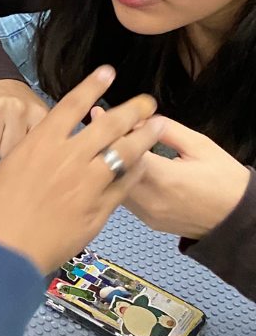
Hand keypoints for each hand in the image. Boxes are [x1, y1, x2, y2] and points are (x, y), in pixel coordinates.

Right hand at [0, 66, 165, 274]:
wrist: (3, 253)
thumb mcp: (2, 172)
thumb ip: (26, 157)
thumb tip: (39, 151)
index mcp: (39, 144)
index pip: (71, 106)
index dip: (92, 86)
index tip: (107, 72)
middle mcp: (68, 158)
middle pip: (108, 125)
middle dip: (132, 109)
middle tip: (147, 101)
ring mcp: (87, 184)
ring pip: (125, 153)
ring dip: (143, 136)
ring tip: (156, 126)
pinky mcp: (99, 210)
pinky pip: (125, 185)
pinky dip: (136, 171)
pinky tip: (143, 164)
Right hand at [0, 79, 49, 157]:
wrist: (2, 82)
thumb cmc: (20, 106)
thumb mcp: (37, 118)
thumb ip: (38, 137)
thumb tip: (33, 163)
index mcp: (38, 115)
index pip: (28, 149)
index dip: (21, 155)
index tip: (19, 153)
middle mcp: (19, 109)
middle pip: (7, 150)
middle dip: (3, 152)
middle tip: (5, 144)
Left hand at [109, 115, 250, 239]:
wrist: (238, 219)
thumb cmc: (226, 181)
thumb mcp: (201, 146)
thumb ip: (168, 130)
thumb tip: (142, 118)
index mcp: (164, 178)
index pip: (125, 150)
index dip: (111, 131)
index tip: (99, 115)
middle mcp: (150, 198)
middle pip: (112, 168)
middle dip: (103, 144)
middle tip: (96, 125)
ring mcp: (146, 213)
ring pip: (113, 185)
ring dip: (107, 163)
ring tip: (103, 142)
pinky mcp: (146, 220)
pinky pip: (123, 197)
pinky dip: (118, 180)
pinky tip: (118, 165)